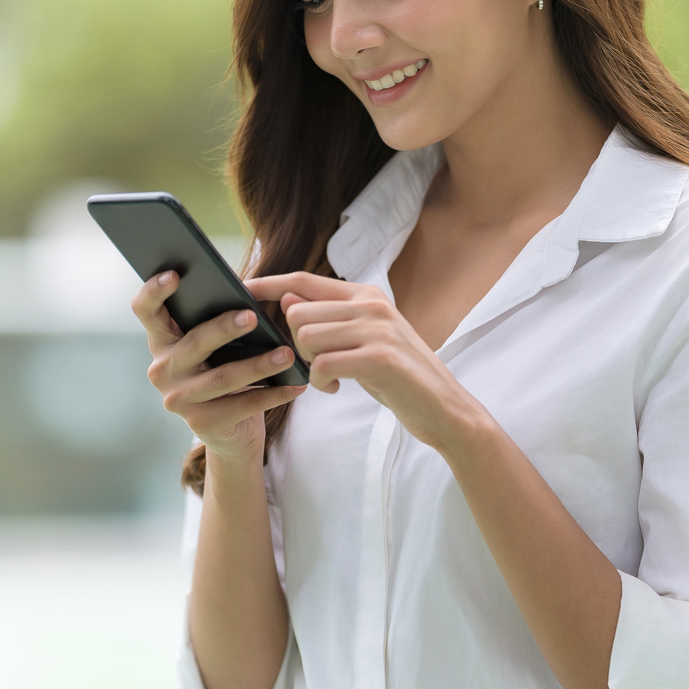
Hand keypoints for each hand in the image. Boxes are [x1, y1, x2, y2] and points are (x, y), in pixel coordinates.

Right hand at [131, 271, 307, 463]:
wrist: (231, 433)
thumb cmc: (225, 374)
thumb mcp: (216, 348)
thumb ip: (217, 322)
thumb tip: (246, 297)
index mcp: (162, 341)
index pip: (146, 311)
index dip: (154, 292)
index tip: (174, 274)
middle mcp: (161, 370)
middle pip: (194, 343)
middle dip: (224, 328)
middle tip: (253, 316)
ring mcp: (178, 400)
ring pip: (221, 377)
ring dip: (258, 365)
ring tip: (287, 354)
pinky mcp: (201, 425)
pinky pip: (242, 405)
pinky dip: (272, 394)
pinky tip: (294, 384)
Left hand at [246, 272, 480, 454]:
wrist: (444, 408)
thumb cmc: (398, 376)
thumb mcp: (362, 340)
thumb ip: (329, 318)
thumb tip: (288, 299)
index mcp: (365, 295)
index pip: (304, 280)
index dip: (269, 283)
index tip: (243, 286)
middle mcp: (370, 305)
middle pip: (298, 313)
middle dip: (296, 345)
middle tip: (318, 364)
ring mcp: (376, 329)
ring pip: (306, 338)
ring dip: (309, 365)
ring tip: (331, 377)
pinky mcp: (379, 358)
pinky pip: (322, 365)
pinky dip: (321, 382)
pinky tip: (338, 388)